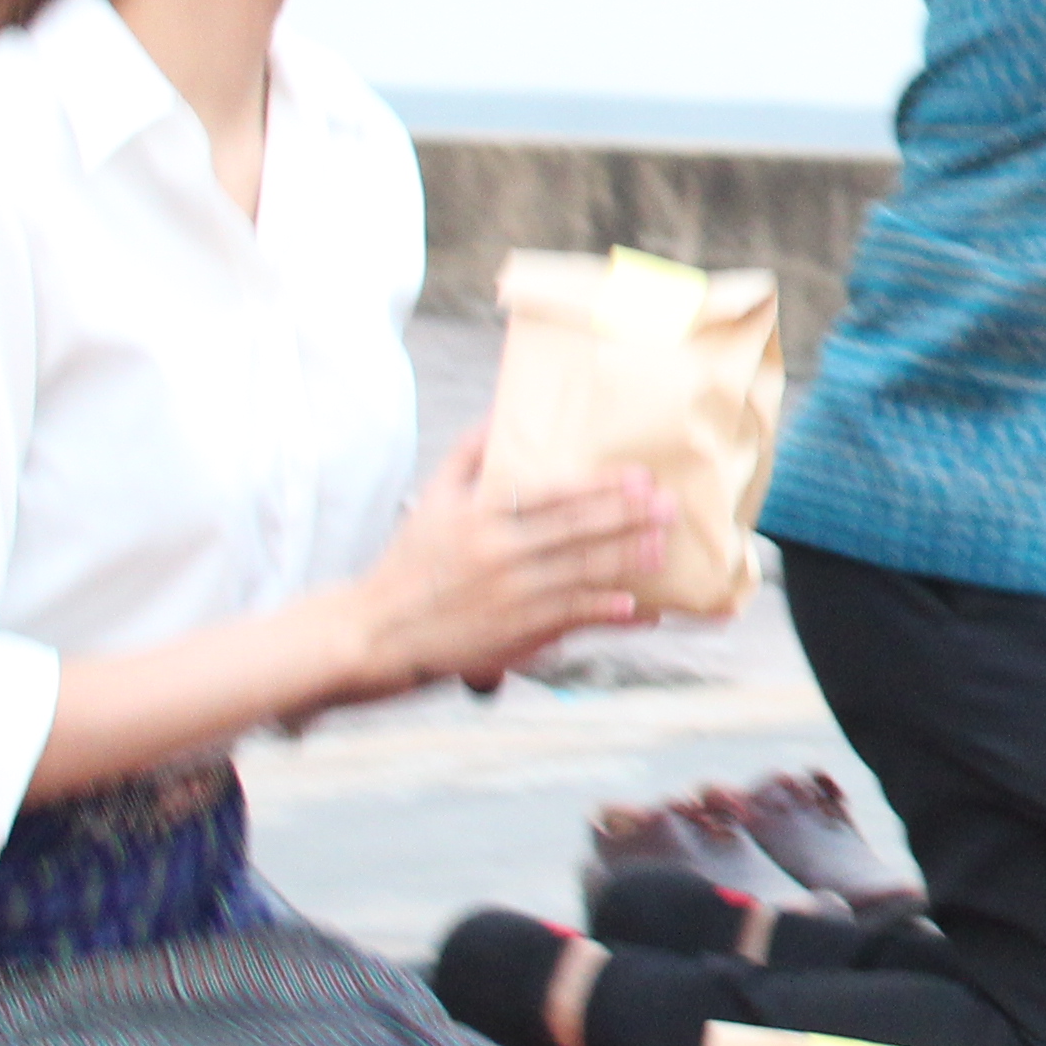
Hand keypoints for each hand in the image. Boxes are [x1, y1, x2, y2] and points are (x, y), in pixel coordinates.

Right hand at [347, 432, 659, 694]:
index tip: (639, 476)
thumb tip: (499, 413)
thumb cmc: (410, 561)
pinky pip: (570, 618)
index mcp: (479, 516)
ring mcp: (509, 594)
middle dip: (627, 517)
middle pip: (576, 530)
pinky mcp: (514, 632)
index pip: (551, 495)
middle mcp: (497, 553)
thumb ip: (467, 455)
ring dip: (626, 559)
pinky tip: (636, 607)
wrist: (376, 630)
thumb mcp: (431, 500)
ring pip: (581, 573)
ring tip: (661, 546)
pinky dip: (605, 611)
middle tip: (669, 505)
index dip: (600, 486)